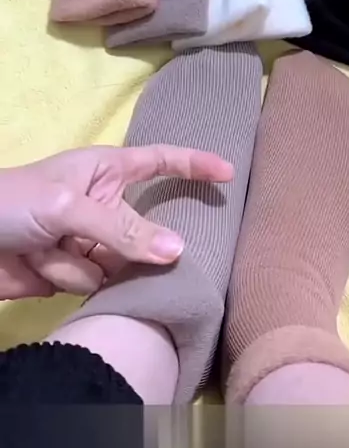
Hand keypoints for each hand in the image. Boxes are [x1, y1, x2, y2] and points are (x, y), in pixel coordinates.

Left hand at [0, 144, 232, 298]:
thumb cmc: (13, 203)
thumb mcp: (67, 206)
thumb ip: (123, 230)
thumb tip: (178, 251)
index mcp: (105, 171)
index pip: (159, 161)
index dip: (193, 165)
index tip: (228, 173)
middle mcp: (103, 206)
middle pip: (146, 230)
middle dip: (130, 245)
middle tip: (97, 244)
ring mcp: (89, 242)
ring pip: (121, 264)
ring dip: (85, 263)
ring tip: (47, 249)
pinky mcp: (73, 274)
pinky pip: (98, 285)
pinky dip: (72, 280)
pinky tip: (41, 267)